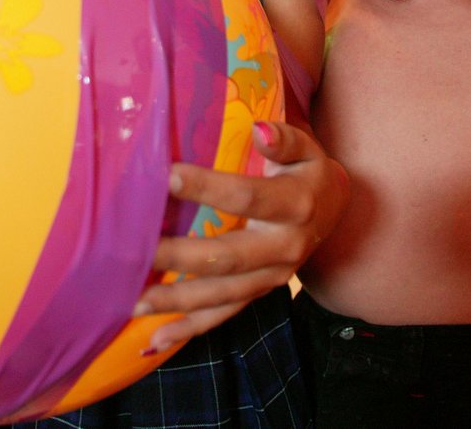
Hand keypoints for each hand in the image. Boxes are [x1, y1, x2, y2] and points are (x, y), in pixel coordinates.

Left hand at [134, 120, 348, 351]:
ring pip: (224, 295)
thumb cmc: (306, 170)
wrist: (335, 211)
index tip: (166, 175)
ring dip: (178, 301)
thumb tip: (259, 131)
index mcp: (296, 205)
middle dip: (181, 256)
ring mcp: (273, 277)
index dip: (207, 186)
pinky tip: (156, 340)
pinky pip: (225, 316)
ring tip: (135, 299)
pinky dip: (190, 330)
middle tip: (138, 250)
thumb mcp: (306, 148)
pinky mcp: (260, 294)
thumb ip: (284, 138)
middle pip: (230, 257)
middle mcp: (286, 247)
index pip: (247, 196)